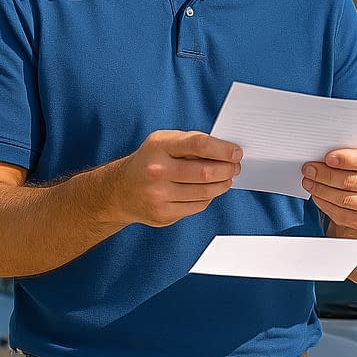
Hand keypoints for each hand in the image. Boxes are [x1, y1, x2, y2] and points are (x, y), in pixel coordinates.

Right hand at [120, 131, 240, 226]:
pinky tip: (208, 191)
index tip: (236, 152)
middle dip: (228, 169)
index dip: (223, 149)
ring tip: (226, 178)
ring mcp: (159, 195)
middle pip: (206, 172)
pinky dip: (208, 198)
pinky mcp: (163, 214)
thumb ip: (190, 142)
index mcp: (158, 146)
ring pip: (206, 192)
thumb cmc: (148, 161)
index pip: (199, 145)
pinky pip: (198, 206)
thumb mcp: (163, 142)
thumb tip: (225, 150)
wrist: (120, 191)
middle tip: (235, 167)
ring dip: (223, 184)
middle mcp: (157, 170)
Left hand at [301, 145, 356, 231]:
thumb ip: (344, 149)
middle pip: (350, 181)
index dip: (347, 159)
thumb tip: (320, 149)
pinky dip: (323, 202)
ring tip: (307, 181)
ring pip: (342, 198)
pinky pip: (338, 213)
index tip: (328, 158)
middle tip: (308, 169)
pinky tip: (315, 194)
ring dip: (320, 189)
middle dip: (325, 175)